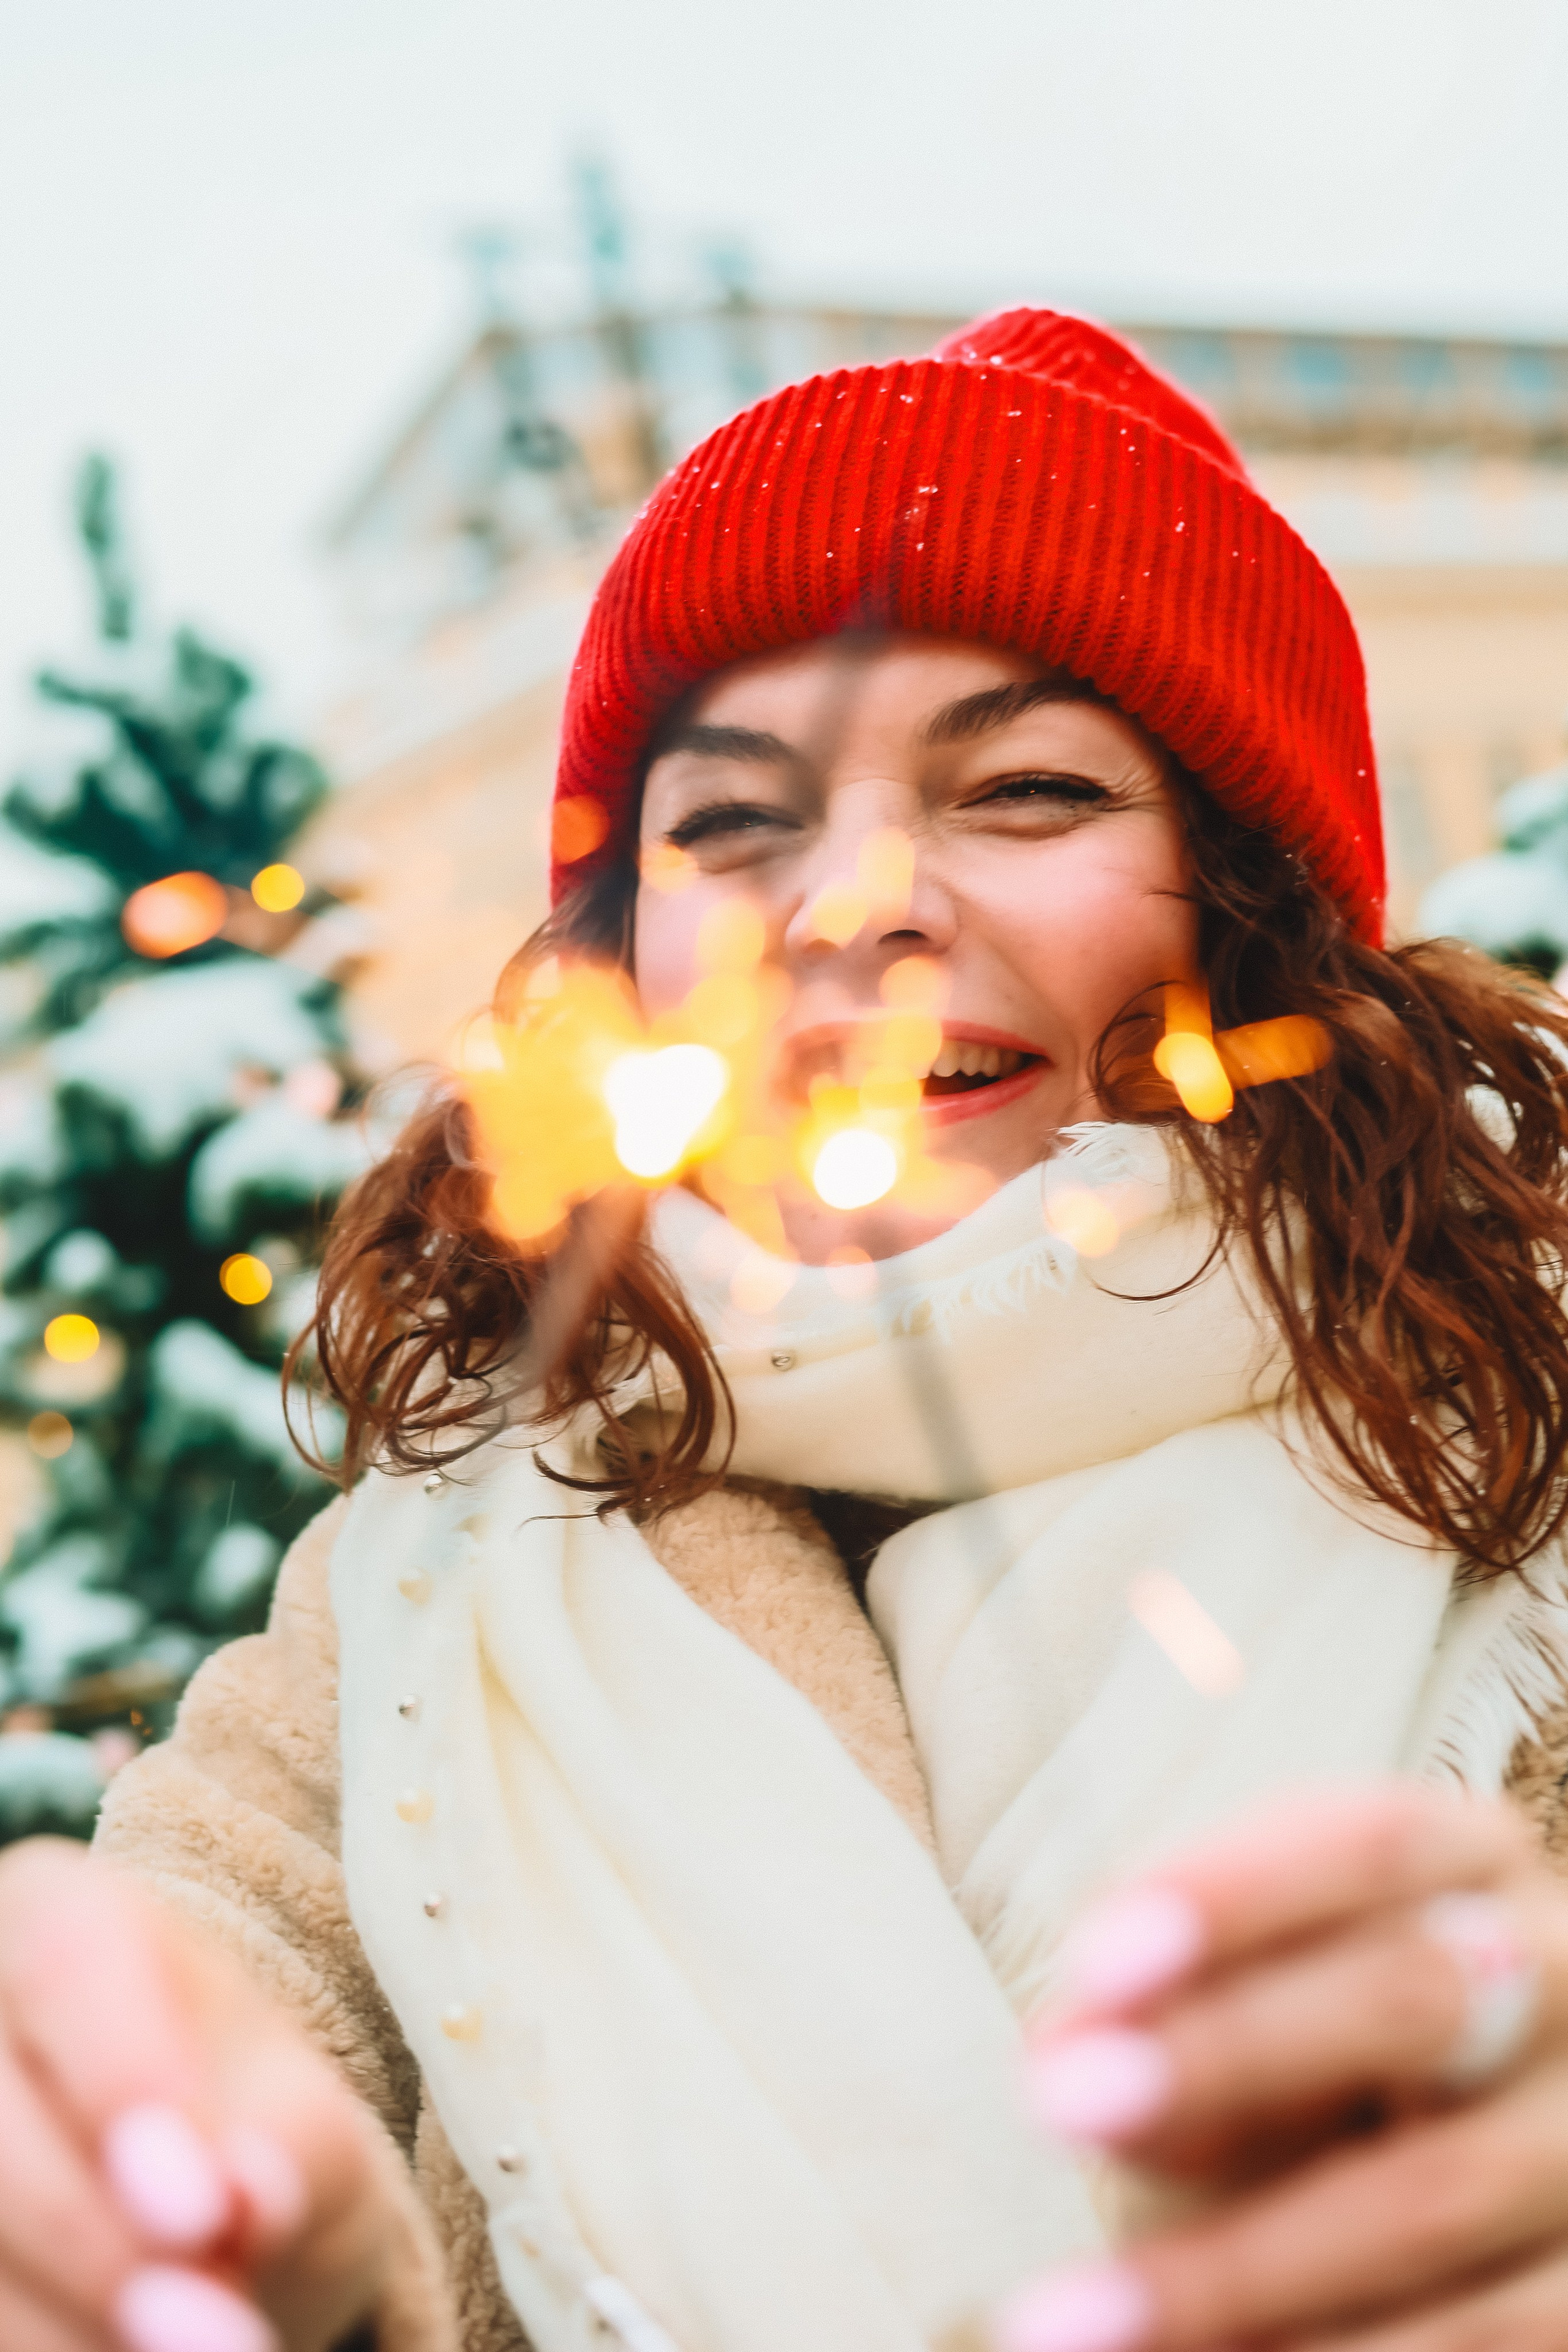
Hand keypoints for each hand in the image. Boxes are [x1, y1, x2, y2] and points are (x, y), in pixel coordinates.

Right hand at [0, 1837, 395, 2351]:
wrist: (211, 2221)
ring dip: (74, 2327)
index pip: (69, 1965)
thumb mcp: (308, 2125)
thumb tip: (245, 2204)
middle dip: (102, 2248)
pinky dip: (46, 2351)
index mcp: (58, 1917)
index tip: (205, 2209)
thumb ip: (291, 2150)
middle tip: (218, 2335)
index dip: (126, 2084)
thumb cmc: (255, 2135)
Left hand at [998, 1784, 1567, 2351]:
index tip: (1096, 1963)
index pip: (1368, 1847)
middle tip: (1061, 2103)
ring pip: (1436, 2199)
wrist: (1458, 2131)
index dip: (1236, 1899)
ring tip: (1065, 2315)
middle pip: (1414, 1998)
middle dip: (1233, 2050)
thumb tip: (1060, 2067)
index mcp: (1474, 1865)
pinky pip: (1481, 2338)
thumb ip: (1166, 1994)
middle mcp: (1560, 1981)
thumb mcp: (1255, 1971)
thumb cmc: (1316, 2024)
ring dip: (1236, 2267)